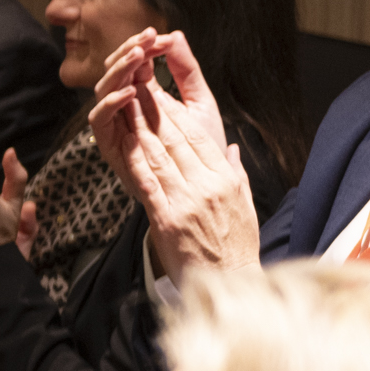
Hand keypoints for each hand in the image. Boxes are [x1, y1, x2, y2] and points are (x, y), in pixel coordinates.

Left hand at [92, 32, 256, 287]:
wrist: (231, 281)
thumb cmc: (236, 246)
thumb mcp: (245, 204)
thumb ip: (236, 173)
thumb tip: (230, 148)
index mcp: (226, 179)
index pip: (199, 138)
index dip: (178, 114)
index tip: (163, 95)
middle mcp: (208, 185)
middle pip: (177, 141)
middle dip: (155, 112)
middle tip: (138, 89)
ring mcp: (187, 201)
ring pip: (160, 156)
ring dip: (140, 128)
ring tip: (127, 107)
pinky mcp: (168, 219)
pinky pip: (148, 184)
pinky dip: (136, 161)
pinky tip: (124, 144)